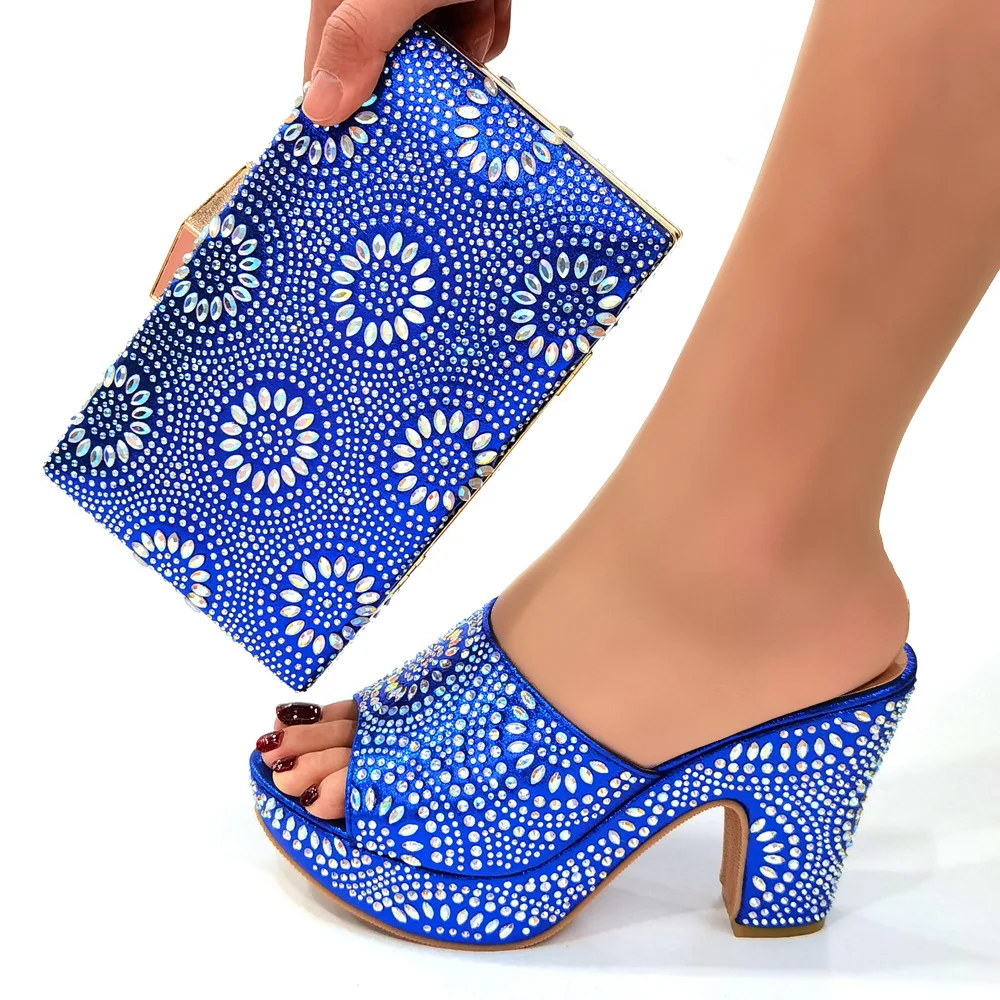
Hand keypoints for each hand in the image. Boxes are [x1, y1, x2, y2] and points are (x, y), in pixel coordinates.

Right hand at [302, 0, 511, 125]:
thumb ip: (358, 39)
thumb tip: (320, 106)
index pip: (326, 69)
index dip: (346, 110)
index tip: (371, 146)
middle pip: (390, 71)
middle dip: (424, 72)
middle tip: (442, 53)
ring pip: (438, 58)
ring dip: (465, 43)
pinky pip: (472, 36)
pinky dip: (488, 22)